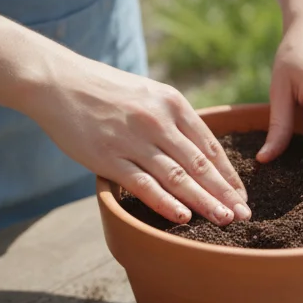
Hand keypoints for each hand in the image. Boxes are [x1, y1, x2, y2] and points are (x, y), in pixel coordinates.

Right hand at [24, 57, 248, 225]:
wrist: (58, 82)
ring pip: (178, 177)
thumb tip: (191, 149)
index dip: (229, 175)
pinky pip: (143, 185)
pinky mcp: (109, 158)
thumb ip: (169, 118)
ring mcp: (133, 140)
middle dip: (225, 193)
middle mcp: (158, 121)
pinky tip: (184, 217)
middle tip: (244, 215)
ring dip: (204, 202)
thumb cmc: (102, 89)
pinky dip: (165, 203)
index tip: (242, 196)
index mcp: (172, 103)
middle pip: (200, 164)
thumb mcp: (145, 93)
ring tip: (225, 220)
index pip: (210, 146)